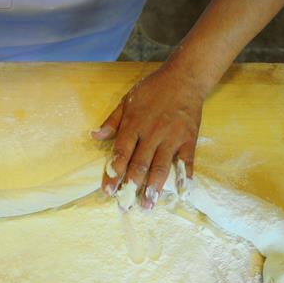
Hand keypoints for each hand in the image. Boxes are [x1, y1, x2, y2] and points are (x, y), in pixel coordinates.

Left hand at [91, 62, 205, 208]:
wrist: (185, 77)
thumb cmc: (153, 89)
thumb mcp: (127, 101)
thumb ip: (112, 121)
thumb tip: (94, 135)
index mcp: (134, 125)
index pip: (121, 153)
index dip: (114, 173)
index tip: (108, 191)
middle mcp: (152, 134)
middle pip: (140, 164)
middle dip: (131, 187)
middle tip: (125, 205)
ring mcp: (172, 137)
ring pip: (162, 167)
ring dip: (154, 188)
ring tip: (148, 205)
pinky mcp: (189, 139)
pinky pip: (186, 161)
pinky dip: (185, 177)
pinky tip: (182, 192)